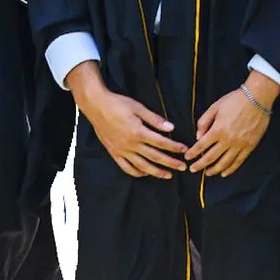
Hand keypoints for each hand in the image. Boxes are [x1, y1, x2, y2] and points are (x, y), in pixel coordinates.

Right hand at [68, 63, 185, 179]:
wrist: (96, 106)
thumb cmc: (118, 104)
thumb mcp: (138, 107)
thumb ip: (155, 120)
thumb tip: (171, 128)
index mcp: (138, 132)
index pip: (161, 142)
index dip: (174, 147)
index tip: (184, 150)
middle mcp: (131, 144)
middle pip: (155, 157)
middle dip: (171, 163)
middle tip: (183, 167)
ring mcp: (122, 150)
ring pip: (142, 166)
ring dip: (157, 172)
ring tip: (168, 175)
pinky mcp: (114, 153)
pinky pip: (127, 167)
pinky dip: (137, 173)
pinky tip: (145, 173)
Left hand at [186, 72, 277, 176]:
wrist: (256, 99)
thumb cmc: (234, 101)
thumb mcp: (214, 107)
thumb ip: (204, 122)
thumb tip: (198, 137)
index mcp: (217, 130)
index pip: (201, 146)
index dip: (193, 153)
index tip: (187, 157)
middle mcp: (228, 140)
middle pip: (211, 157)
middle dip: (200, 165)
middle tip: (193, 169)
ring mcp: (240, 145)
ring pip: (224, 163)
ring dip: (214, 170)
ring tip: (207, 173)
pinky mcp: (250, 147)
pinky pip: (238, 162)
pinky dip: (230, 169)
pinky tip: (224, 173)